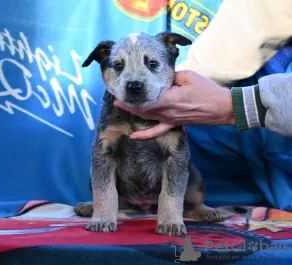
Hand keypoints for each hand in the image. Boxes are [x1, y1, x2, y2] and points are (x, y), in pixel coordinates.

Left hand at [114, 70, 234, 139]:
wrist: (221, 107)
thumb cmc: (207, 90)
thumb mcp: (188, 77)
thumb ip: (171, 76)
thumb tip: (160, 77)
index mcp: (169, 98)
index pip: (146, 98)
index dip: (132, 95)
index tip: (122, 89)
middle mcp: (166, 111)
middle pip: (142, 108)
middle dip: (128, 102)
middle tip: (116, 96)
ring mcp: (170, 119)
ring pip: (147, 117)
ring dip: (133, 112)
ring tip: (120, 106)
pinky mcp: (174, 124)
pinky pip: (157, 130)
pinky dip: (145, 134)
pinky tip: (134, 136)